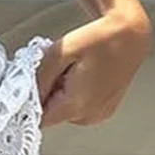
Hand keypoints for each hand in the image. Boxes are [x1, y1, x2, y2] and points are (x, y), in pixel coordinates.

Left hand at [36, 7, 152, 127]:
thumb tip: (25, 97)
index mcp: (77, 105)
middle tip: (55, 70)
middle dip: (45, 94)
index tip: (28, 87)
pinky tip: (80, 76)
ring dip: (59, 94)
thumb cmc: (97, 40)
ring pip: (63, 111)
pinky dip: (73, 94)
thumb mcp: (58, 54)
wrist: (128, 34)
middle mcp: (89, 116)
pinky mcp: (104, 109)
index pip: (39, 120)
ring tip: (70, 71)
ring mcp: (99, 114)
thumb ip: (39, 80)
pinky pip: (78, 107)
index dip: (29, 104)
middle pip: (51, 114)